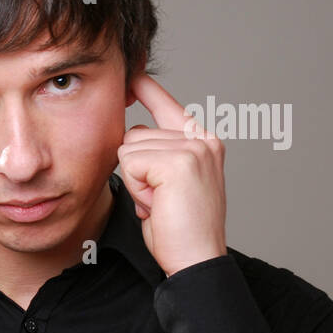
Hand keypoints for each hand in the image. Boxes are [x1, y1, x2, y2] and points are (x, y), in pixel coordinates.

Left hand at [117, 74, 227, 277]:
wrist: (196, 259)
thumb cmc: (179, 229)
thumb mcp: (166, 185)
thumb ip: (157, 157)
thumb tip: (132, 135)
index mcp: (203, 142)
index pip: (167, 105)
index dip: (147, 89)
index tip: (132, 73)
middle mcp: (202, 140)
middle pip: (134, 133)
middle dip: (136, 171)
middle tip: (159, 199)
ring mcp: (193, 148)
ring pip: (129, 148)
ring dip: (136, 182)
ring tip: (160, 203)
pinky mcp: (179, 162)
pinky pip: (130, 162)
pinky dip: (137, 189)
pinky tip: (158, 204)